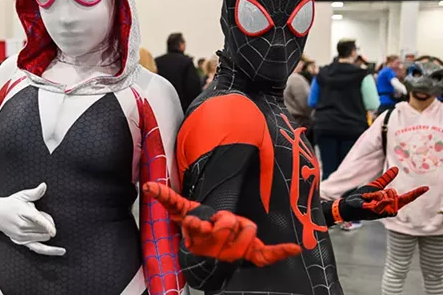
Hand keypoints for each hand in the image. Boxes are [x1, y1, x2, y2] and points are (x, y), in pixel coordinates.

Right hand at [0, 182, 65, 255]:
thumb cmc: (10, 204)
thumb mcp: (22, 195)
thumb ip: (34, 193)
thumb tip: (44, 186)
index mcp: (22, 212)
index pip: (36, 220)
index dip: (46, 226)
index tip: (54, 231)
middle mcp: (21, 226)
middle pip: (43, 228)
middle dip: (48, 222)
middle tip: (41, 214)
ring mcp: (20, 236)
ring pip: (43, 237)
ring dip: (46, 231)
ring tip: (38, 222)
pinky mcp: (21, 242)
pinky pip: (38, 248)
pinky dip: (50, 250)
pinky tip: (60, 251)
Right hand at [143, 182, 300, 265]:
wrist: (208, 256)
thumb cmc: (199, 230)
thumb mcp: (184, 212)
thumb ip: (167, 198)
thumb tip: (148, 187)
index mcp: (197, 234)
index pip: (199, 224)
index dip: (198, 224)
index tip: (196, 223)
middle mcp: (215, 246)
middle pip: (227, 221)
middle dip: (226, 218)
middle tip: (220, 222)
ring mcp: (232, 252)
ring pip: (247, 228)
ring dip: (242, 226)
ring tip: (234, 231)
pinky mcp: (250, 255)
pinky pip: (267, 255)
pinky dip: (281, 250)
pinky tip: (294, 247)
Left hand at [336, 167, 428, 221]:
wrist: (349, 205)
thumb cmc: (362, 197)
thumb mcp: (376, 186)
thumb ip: (386, 179)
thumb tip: (396, 169)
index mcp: (392, 202)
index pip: (407, 198)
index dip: (416, 193)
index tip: (426, 187)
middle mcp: (391, 209)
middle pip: (393, 192)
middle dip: (380, 191)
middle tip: (370, 196)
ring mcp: (384, 212)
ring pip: (386, 196)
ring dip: (375, 194)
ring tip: (367, 199)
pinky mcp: (377, 213)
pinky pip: (381, 202)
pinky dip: (376, 198)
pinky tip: (372, 200)